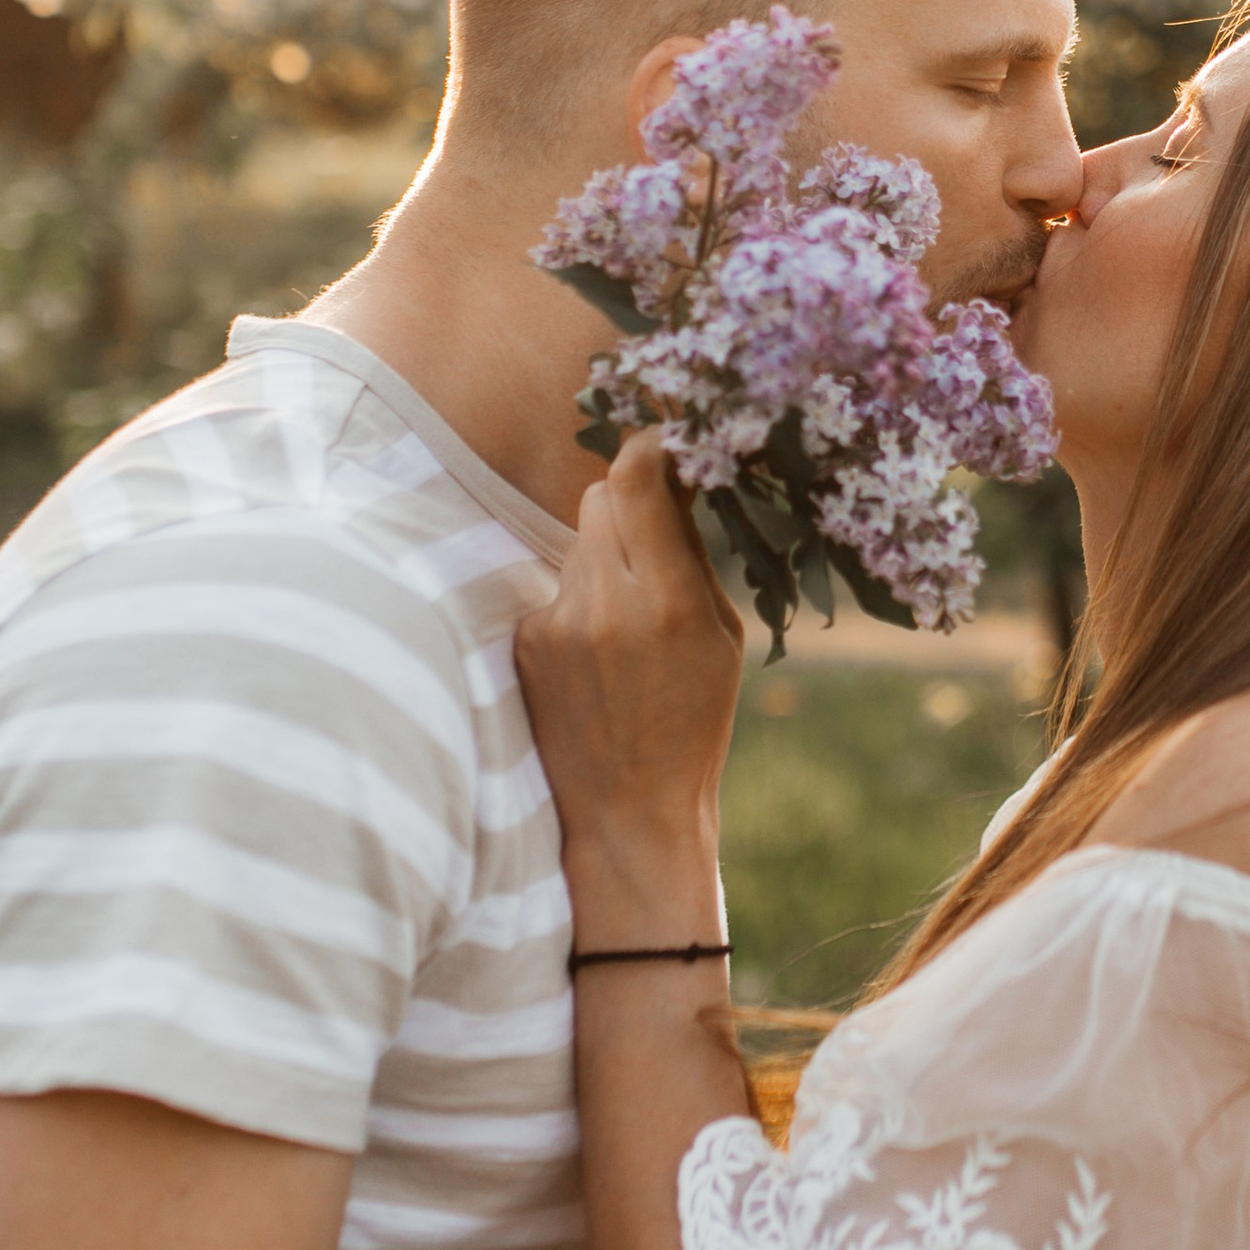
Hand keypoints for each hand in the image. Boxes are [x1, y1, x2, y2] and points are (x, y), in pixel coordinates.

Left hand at [514, 432, 745, 905]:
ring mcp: (557, 621)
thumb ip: (693, 557)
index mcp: (670, 600)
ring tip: (630, 611)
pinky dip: (580, 596)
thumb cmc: (692, 723)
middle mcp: (608, 602)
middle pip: (602, 494)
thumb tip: (675, 484)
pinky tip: (597, 650)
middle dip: (631, 497)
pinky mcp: (527, 640)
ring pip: (580, 536)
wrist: (626, 810)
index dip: (650, 445)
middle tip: (656, 528)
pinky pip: (557, 584)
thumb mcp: (722, 638)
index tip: (666, 439)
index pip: (638, 478)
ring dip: (607, 550)